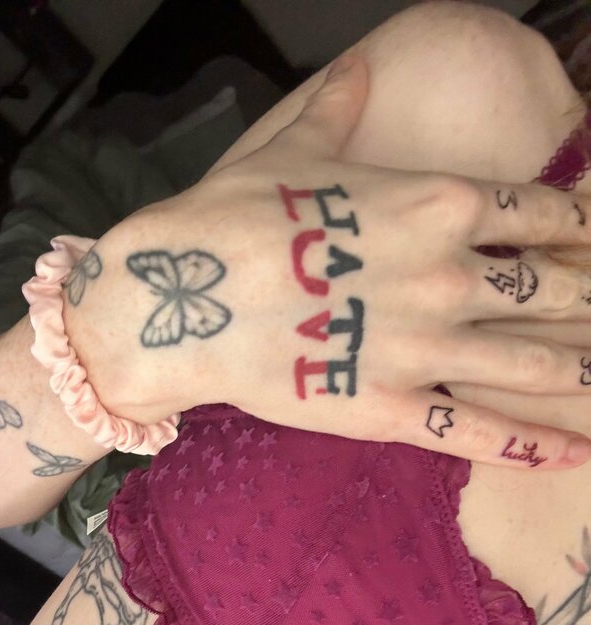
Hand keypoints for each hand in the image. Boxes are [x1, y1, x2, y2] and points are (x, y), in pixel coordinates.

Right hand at [65, 54, 590, 468]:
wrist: (178, 300)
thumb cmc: (230, 218)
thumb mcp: (289, 149)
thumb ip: (339, 108)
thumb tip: (359, 68)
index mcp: (436, 202)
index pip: (541, 212)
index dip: (579, 225)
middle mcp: (448, 275)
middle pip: (552, 290)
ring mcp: (425, 347)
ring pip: (532, 364)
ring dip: (583, 372)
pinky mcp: (392, 409)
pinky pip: (478, 432)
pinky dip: (532, 445)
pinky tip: (576, 452)